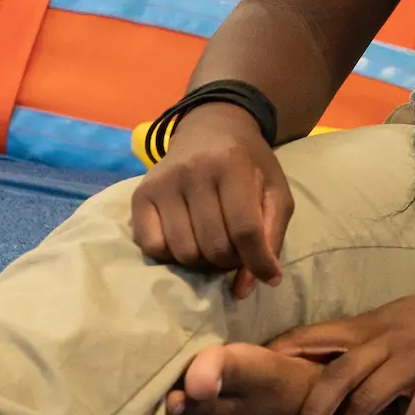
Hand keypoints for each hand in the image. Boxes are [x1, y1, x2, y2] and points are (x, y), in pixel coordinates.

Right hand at [129, 103, 294, 299]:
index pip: (245, 229)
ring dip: (203, 260)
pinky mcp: (140, 194)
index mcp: (232, 165)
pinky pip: (152, 247)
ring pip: (183, 252)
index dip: (258, 261)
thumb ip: (271, 237)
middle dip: (230, 260)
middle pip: (213, 247)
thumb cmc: (249, 165)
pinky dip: (172, 254)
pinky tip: (186, 238)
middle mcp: (192, 171)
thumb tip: (253, 286)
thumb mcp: (274, 191)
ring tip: (213, 242)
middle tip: (235, 248)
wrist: (211, 129)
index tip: (267, 276)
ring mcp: (162, 183)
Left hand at [267, 259, 414, 414]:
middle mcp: (385, 340)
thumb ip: (366, 339)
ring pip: (365, 404)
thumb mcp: (398, 317)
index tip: (253, 388)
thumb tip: (330, 363)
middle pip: (332, 379)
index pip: (312, 336)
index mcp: (370, 324)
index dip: (280, 360)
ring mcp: (414, 360)